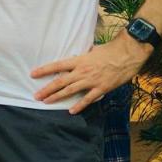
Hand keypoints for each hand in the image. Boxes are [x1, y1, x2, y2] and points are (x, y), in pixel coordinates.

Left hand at [30, 35, 149, 113]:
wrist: (128, 54)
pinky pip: (87, 99)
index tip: (33, 74)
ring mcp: (91, 81)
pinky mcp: (101, 88)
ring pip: (70, 91)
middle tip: (36, 95)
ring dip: (56, 97)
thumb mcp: (93, 51)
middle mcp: (82, 71)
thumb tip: (79, 57)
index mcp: (79, 60)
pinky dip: (79, 105)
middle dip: (46, 89)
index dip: (44, 70)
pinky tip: (71, 111)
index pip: (57, 66)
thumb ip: (84, 57)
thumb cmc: (111, 50)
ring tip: (46, 102)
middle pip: (60, 81)